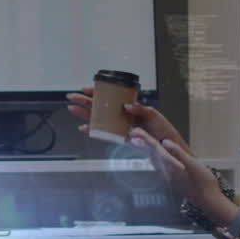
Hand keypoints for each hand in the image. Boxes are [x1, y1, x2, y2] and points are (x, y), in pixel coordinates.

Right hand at [68, 87, 191, 154]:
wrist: (168, 149)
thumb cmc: (163, 131)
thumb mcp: (155, 116)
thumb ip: (141, 109)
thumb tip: (126, 106)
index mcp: (130, 107)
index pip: (110, 97)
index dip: (97, 92)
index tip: (86, 89)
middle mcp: (122, 116)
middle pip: (100, 106)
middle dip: (85, 101)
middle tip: (71, 97)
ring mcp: (119, 126)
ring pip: (98, 118)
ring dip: (84, 114)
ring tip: (72, 109)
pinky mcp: (119, 138)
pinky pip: (103, 133)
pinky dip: (93, 131)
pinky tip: (84, 128)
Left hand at [129, 127, 220, 208]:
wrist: (208, 200)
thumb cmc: (203, 182)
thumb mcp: (193, 165)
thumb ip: (178, 153)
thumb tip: (164, 142)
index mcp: (170, 165)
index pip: (155, 149)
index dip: (145, 139)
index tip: (135, 132)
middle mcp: (165, 171)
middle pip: (151, 154)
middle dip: (141, 144)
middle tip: (131, 133)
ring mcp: (167, 176)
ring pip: (153, 160)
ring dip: (145, 151)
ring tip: (136, 142)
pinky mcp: (171, 180)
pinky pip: (158, 166)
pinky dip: (153, 158)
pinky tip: (151, 157)